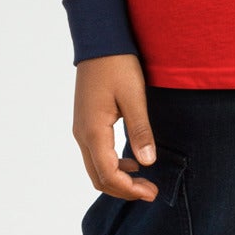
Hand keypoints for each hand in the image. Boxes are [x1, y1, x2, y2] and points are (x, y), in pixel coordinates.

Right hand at [73, 54, 158, 198]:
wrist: (99, 42)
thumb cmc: (117, 65)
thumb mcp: (134, 97)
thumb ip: (140, 130)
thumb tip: (147, 162)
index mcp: (94, 131)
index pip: (108, 174)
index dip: (129, 190)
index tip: (152, 193)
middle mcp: (82, 134)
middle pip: (98, 177)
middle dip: (124, 190)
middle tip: (151, 192)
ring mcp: (81, 129)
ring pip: (95, 167)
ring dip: (118, 179)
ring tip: (145, 180)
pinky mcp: (86, 123)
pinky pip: (96, 154)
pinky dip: (112, 166)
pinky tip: (133, 162)